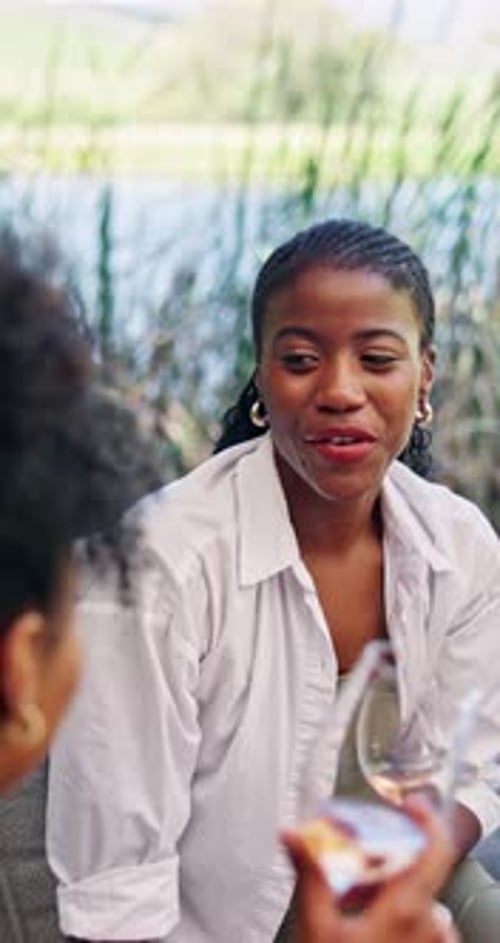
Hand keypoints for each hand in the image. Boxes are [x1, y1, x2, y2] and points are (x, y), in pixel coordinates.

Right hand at [282, 797, 458, 942]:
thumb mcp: (316, 927)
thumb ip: (309, 874)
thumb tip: (290, 834)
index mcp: (408, 911)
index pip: (436, 848)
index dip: (425, 818)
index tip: (408, 803)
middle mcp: (432, 929)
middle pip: (417, 875)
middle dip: (384, 867)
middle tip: (351, 873)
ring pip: (418, 903)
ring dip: (390, 896)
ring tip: (353, 907)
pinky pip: (422, 929)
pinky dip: (398, 920)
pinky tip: (366, 930)